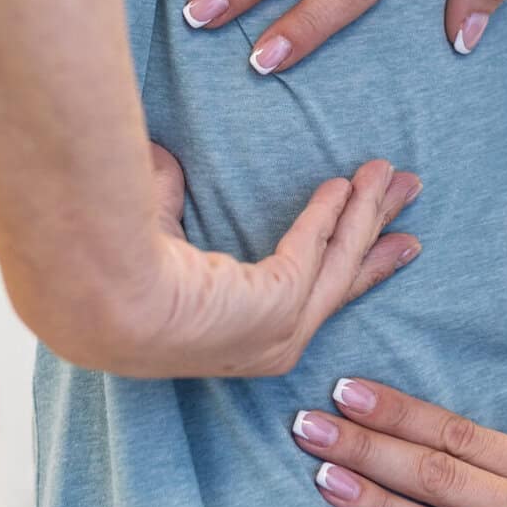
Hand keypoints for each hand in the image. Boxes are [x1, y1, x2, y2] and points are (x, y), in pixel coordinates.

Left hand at [117, 143, 422, 377]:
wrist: (99, 300)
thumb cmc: (107, 277)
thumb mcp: (151, 232)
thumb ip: (165, 197)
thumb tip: (163, 161)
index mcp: (231, 336)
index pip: (298, 294)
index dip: (335, 258)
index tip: (366, 240)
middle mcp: (262, 346)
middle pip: (338, 279)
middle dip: (377, 234)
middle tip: (407, 198)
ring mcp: (276, 332)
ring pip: (339, 261)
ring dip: (369, 214)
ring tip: (397, 176)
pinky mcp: (282, 306)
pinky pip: (320, 248)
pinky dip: (338, 213)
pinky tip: (348, 182)